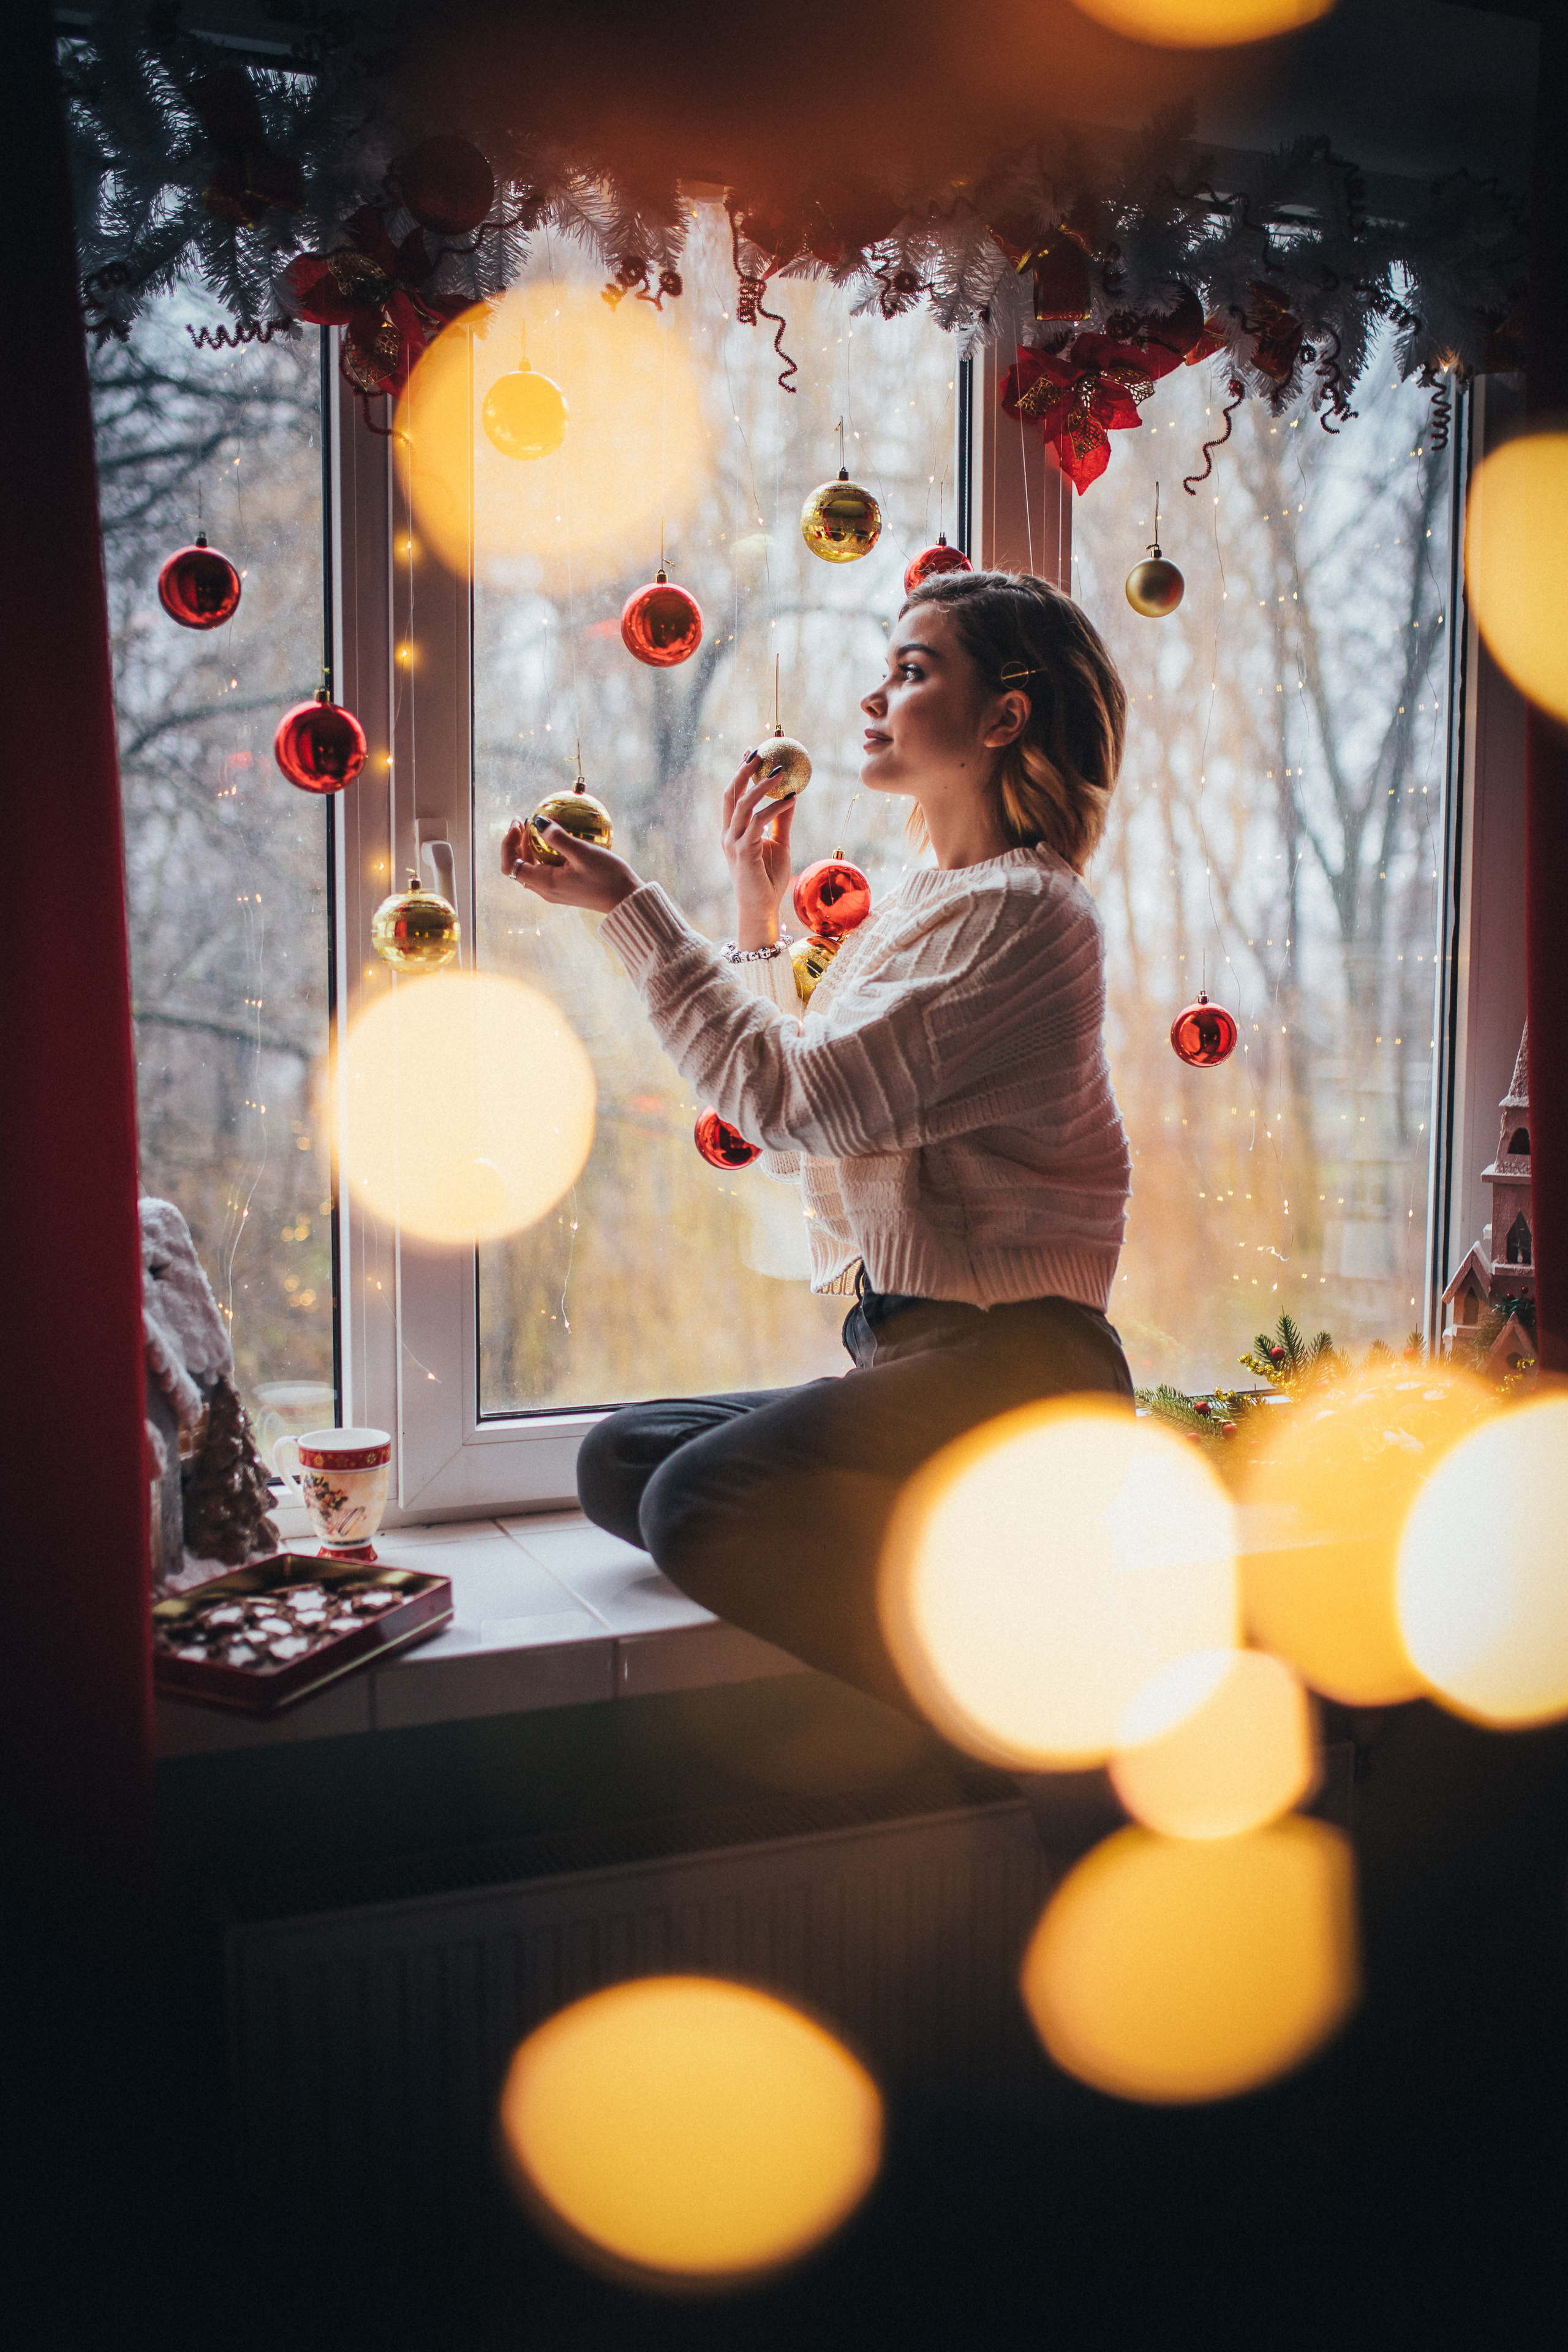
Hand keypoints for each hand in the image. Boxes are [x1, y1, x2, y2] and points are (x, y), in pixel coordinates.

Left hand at [501, 817, 642, 914]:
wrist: (626, 899)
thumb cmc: (607, 877)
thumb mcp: (583, 853)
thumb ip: (558, 838)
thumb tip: (538, 821)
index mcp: (545, 883)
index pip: (510, 866)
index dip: (507, 845)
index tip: (518, 825)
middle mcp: (546, 890)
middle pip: (519, 866)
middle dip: (517, 843)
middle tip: (525, 819)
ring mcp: (555, 891)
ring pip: (531, 868)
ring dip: (529, 848)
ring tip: (538, 827)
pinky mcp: (564, 889)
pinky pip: (545, 870)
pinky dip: (543, 854)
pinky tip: (555, 841)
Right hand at [722, 752, 795, 947]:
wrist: (761, 908)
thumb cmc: (768, 879)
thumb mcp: (779, 843)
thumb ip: (782, 820)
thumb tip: (791, 796)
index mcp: (733, 831)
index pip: (733, 795)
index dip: (740, 772)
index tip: (751, 752)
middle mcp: (729, 834)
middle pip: (731, 794)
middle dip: (743, 771)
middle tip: (759, 752)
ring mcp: (734, 843)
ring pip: (743, 806)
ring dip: (761, 786)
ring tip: (780, 771)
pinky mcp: (744, 852)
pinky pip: (758, 824)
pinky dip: (774, 809)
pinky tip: (790, 800)